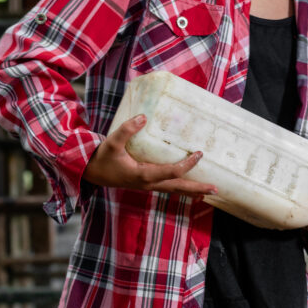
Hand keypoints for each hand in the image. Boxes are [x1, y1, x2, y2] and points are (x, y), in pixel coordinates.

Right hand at [83, 114, 216, 197]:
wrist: (91, 173)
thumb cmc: (103, 158)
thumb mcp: (112, 142)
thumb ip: (126, 129)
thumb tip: (143, 117)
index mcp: (143, 175)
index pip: (171, 172)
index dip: (187, 164)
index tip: (199, 154)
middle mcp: (148, 184)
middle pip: (178, 187)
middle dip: (197, 188)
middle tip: (216, 189)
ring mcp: (148, 186)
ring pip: (174, 190)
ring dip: (192, 191)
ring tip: (209, 191)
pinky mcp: (147, 184)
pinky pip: (168, 187)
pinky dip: (181, 188)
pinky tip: (189, 187)